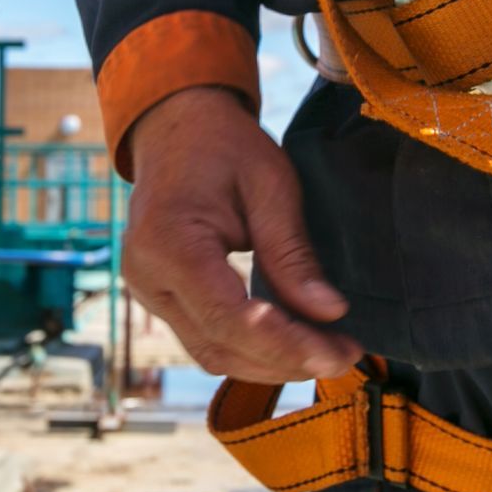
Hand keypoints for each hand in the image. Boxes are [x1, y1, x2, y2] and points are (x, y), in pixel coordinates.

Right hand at [122, 85, 362, 383]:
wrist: (175, 127)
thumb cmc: (224, 146)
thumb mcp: (271, 185)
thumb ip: (293, 254)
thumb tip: (330, 312)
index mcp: (169, 243)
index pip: (230, 317)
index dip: (286, 345)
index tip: (339, 353)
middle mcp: (147, 277)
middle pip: (220, 345)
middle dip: (287, 360)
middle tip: (345, 356)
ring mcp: (147, 292)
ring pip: (211, 353)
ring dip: (271, 363)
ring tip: (327, 353)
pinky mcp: (158, 298)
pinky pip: (205, 338)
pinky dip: (251, 349)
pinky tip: (293, 344)